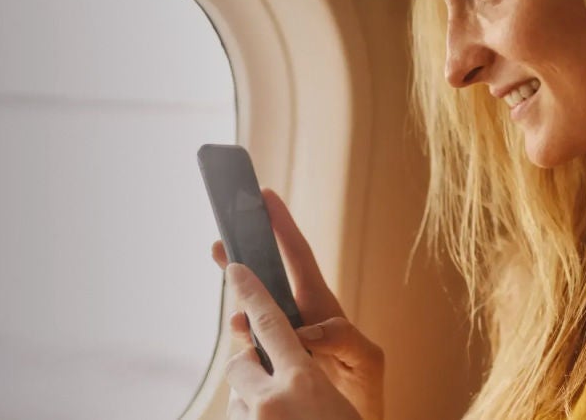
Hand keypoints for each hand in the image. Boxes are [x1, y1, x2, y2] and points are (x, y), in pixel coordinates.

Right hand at [212, 188, 384, 419]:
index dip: (283, 225)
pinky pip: (249, 344)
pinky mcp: (271, 360)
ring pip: (252, 312)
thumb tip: (306, 331)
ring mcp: (281, 337)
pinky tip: (241, 340)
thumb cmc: (366, 389)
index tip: (265, 196)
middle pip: (265, 278)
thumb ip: (344, 339)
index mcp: (322, 307)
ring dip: (238, 307)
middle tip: (218, 243)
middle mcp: (298, 316)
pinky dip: (240, 341)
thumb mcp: (366, 359)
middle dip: (243, 256)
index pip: (299, 257)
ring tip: (235, 315)